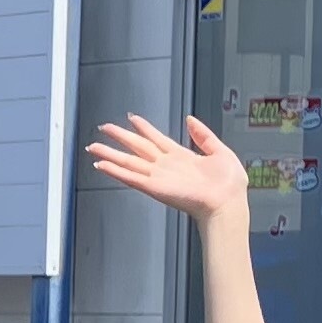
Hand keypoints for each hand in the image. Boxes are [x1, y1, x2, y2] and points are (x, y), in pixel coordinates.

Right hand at [86, 113, 248, 223]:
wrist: (227, 203)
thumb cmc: (228, 185)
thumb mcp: (220, 151)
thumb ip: (203, 135)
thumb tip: (190, 119)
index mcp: (181, 157)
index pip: (157, 139)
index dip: (144, 128)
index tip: (132, 118)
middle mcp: (166, 166)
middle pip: (137, 148)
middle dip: (119, 137)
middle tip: (103, 128)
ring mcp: (158, 177)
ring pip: (128, 162)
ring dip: (109, 154)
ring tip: (93, 146)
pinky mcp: (154, 188)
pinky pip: (130, 177)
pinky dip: (114, 171)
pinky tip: (100, 165)